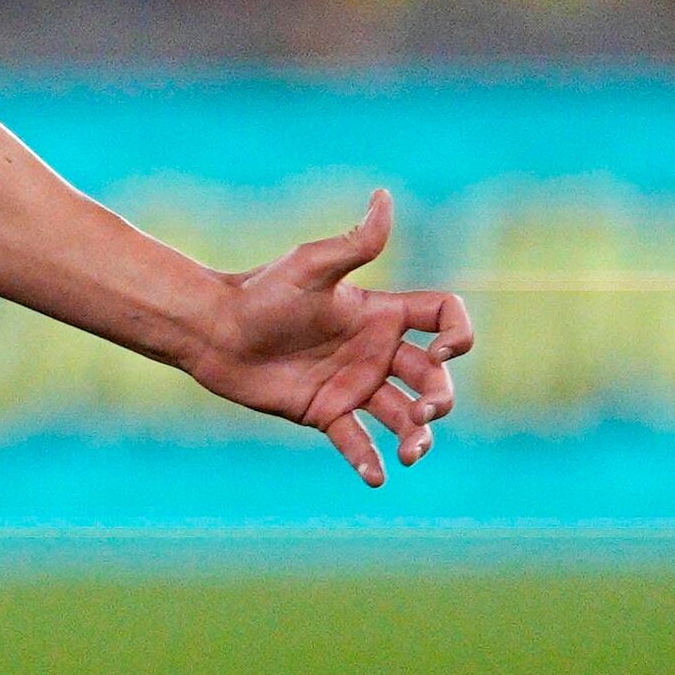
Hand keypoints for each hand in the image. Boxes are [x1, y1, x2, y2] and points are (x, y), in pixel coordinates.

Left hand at [182, 188, 474, 488]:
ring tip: (409, 454)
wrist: (214, 331)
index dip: (460, 334)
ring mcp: (354, 385)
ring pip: (404, 416)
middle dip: (440, 399)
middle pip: (434, 377)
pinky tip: (376, 477)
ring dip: (417, 438)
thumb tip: (385, 197)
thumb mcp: (311, 267)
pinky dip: (369, 461)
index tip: (444, 350)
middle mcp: (376, 351)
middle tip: (421, 415)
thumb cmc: (261, 293)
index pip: (445, 317)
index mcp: (382, 313)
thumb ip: (354, 243)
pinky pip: (357, 442)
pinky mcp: (326, 413)